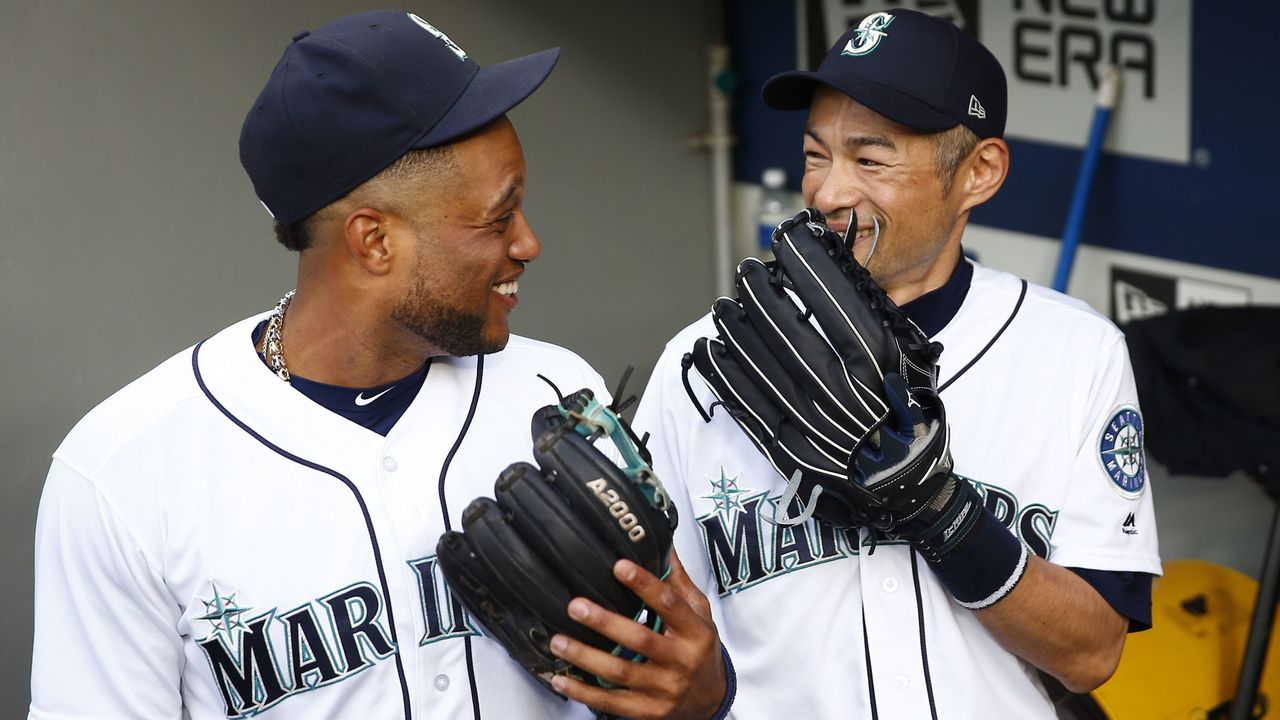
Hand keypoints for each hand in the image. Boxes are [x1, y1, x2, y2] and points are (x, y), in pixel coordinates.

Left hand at [549, 549, 726, 719]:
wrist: (711, 700)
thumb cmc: (700, 650)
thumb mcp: (700, 614)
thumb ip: (679, 583)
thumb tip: (663, 545)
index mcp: (695, 633)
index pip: (670, 604)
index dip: (644, 585)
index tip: (619, 567)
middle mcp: (680, 661)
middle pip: (640, 640)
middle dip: (605, 622)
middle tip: (575, 606)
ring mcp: (663, 690)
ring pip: (620, 673)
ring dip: (586, 657)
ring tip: (558, 641)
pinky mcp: (648, 711)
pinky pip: (611, 703)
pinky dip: (583, 691)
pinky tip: (561, 678)